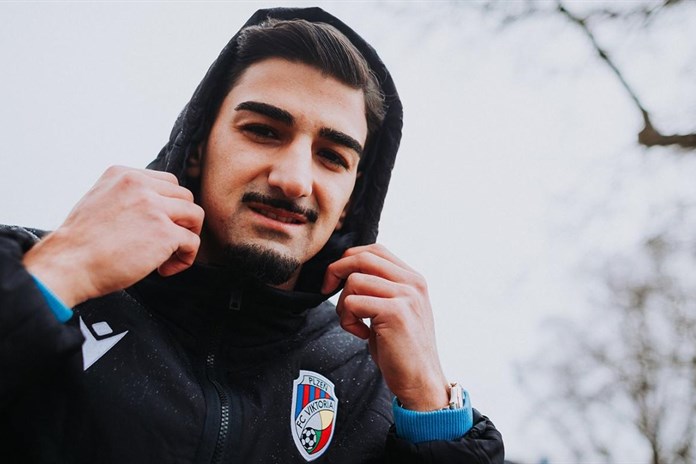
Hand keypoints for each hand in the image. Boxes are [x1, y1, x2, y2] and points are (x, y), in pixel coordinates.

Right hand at [23, 166, 203, 306]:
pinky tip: (164, 269)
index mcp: (123, 174)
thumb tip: (157, 208)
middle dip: (181, 220)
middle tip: (166, 242)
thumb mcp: (100, 201)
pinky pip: (192, 242)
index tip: (157, 225)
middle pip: (185, 196)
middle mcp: (140, 185)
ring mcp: (154, 207)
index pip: (167, 182)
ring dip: (188, 236)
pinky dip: (185, 258)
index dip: (169, 206)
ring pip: (195, 215)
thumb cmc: (81, 243)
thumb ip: (128, 197)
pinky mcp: (164, 232)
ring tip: (169, 255)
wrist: (68, 264)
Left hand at [322, 244, 449, 410]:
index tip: (336, 280)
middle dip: (336, 271)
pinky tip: (361, 334)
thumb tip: (347, 272)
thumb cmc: (401, 349)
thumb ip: (380, 288)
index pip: (375, 250)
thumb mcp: (394, 310)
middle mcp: (413, 283)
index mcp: (413, 279)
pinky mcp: (395, 312)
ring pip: (354, 281)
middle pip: (362, 257)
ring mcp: (406, 296)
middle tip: (327, 290)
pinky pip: (353, 302)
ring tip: (354, 324)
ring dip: (343, 304)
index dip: (349, 259)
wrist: (420, 381)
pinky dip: (347, 320)